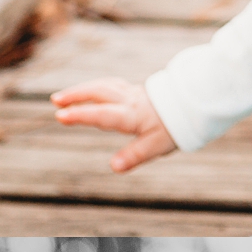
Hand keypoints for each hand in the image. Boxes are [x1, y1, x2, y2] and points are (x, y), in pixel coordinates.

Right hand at [50, 79, 174, 171]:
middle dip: (76, 96)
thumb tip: (113, 167)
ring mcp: (132, 94)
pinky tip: (91, 91)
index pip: (102, 114)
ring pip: (103, 86)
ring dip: (82, 90)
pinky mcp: (137, 92)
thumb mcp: (157, 146)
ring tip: (64, 97)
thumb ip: (135, 155)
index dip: (81, 115)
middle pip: (99, 93)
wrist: (195, 104)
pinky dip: (96, 87)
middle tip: (55, 101)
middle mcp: (129, 101)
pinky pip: (111, 85)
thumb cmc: (176, 127)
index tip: (60, 115)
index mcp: (132, 115)